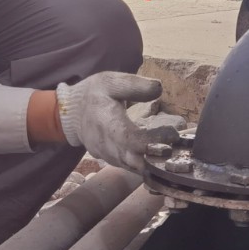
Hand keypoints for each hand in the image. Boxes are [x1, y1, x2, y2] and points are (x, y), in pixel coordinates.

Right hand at [54, 73, 182, 171]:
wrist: (70, 113)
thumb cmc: (93, 94)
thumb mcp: (111, 81)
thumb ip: (134, 85)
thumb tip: (159, 88)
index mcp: (106, 122)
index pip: (130, 139)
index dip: (153, 141)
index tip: (173, 135)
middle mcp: (106, 144)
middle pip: (134, 161)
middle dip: (157, 159)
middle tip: (178, 150)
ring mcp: (107, 155)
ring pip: (133, 168)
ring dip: (153, 164)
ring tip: (173, 154)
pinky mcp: (110, 160)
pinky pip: (129, 167)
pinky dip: (145, 165)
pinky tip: (160, 157)